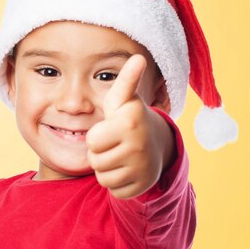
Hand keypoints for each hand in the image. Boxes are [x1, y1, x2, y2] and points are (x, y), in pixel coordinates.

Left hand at [85, 54, 174, 199]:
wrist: (157, 146)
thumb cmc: (129, 120)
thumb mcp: (124, 101)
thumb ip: (126, 81)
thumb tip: (138, 57)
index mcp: (131, 122)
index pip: (92, 140)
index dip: (97, 136)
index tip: (112, 130)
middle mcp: (139, 145)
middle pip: (95, 161)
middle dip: (100, 154)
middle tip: (115, 145)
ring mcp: (143, 168)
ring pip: (104, 177)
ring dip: (107, 169)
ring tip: (120, 156)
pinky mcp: (142, 187)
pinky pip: (115, 190)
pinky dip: (118, 183)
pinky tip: (127, 171)